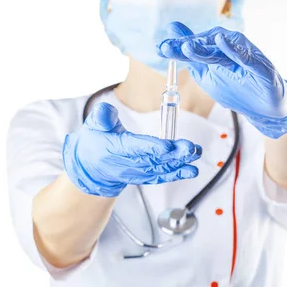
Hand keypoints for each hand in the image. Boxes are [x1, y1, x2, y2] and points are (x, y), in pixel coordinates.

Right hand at [62, 102, 201, 196]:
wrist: (91, 168)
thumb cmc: (94, 142)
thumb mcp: (92, 125)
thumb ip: (101, 117)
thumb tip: (107, 111)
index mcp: (115, 148)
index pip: (135, 148)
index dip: (152, 147)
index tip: (168, 146)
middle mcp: (127, 164)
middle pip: (153, 159)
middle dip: (174, 154)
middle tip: (190, 148)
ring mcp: (137, 172)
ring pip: (160, 168)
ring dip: (180, 163)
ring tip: (195, 154)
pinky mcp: (144, 176)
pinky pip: (161, 176)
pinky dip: (177, 174)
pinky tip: (191, 170)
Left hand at [157, 22, 286, 137]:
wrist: (267, 108)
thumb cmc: (238, 88)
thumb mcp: (208, 73)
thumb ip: (191, 53)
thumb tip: (172, 30)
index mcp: (218, 51)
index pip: (195, 46)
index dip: (177, 47)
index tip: (160, 49)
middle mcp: (231, 49)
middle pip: (207, 45)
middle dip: (187, 45)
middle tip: (169, 48)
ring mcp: (246, 57)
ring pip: (223, 49)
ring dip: (205, 47)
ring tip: (188, 46)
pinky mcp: (261, 67)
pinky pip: (246, 57)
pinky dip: (235, 50)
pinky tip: (223, 42)